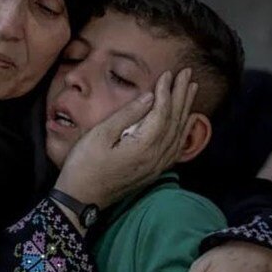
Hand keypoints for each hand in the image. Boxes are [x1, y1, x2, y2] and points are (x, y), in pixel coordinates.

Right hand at [54, 68, 197, 208]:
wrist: (80, 199)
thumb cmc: (84, 166)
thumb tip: (149, 97)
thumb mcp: (100, 135)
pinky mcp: (153, 172)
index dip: (166, 91)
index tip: (168, 73)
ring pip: (178, 134)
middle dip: (181, 95)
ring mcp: (156, 167)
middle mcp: (156, 157)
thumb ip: (127, 115)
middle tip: (187, 73)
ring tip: (191, 90)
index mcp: (143, 146)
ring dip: (185, 109)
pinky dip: (183, 131)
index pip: (162, 112)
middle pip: (175, 121)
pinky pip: (175, 148)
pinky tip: (186, 121)